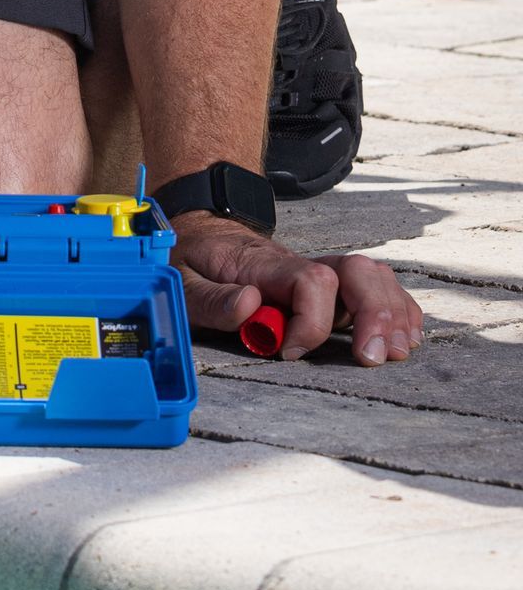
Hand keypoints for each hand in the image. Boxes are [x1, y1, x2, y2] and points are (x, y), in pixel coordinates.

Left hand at [174, 214, 422, 365]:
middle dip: (374, 315)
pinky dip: (399, 309)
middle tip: (371, 357)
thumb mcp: (183, 280)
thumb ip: (213, 299)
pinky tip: (406, 337)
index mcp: (264, 265)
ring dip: (392, 314)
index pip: (309, 281)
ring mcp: (321, 274)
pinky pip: (377, 288)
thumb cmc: (195, 261)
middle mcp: (301, 266)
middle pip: (356, 273)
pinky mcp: (332, 287)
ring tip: (397, 353)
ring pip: (374, 278)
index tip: (287, 351)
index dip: (310, 321)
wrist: (205, 231)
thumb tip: (251, 306)